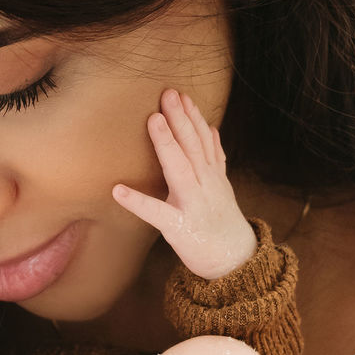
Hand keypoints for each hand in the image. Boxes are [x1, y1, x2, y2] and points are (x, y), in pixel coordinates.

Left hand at [112, 88, 255, 277]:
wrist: (236, 261)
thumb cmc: (222, 222)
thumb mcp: (223, 187)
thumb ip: (216, 159)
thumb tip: (212, 129)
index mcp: (212, 175)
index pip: (203, 138)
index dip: (192, 115)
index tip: (181, 93)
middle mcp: (204, 185)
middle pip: (193, 146)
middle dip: (181, 118)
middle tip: (168, 93)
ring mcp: (192, 204)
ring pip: (180, 169)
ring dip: (167, 143)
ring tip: (152, 120)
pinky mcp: (179, 227)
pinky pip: (156, 213)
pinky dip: (138, 202)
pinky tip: (118, 190)